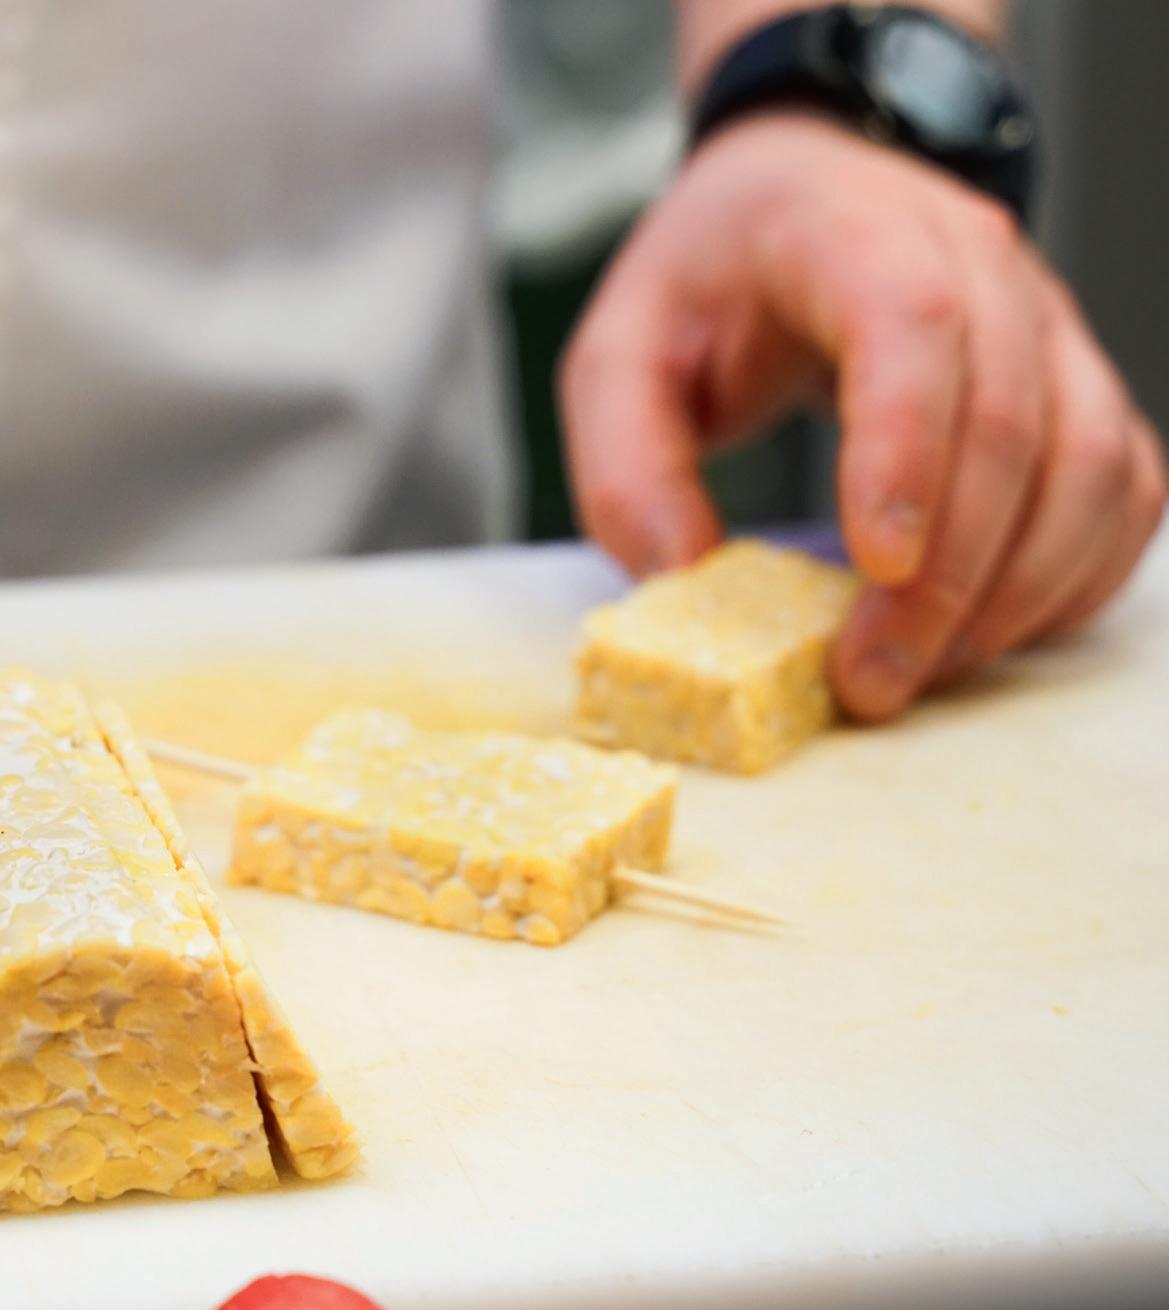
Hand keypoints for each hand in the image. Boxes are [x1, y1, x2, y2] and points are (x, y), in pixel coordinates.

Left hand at [558, 113, 1165, 719]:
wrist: (790, 205)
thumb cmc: (707, 286)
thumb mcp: (615, 358)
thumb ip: (626, 467)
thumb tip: (679, 575)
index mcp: (849, 233)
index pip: (915, 326)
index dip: (909, 452)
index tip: (877, 565)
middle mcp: (976, 265)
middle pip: (1009, 421)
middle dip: (946, 575)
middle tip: (871, 680)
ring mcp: (1045, 325)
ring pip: (1087, 464)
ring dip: (1013, 592)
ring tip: (916, 672)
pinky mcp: (1075, 388)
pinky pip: (1119, 492)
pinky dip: (1068, 578)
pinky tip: (983, 634)